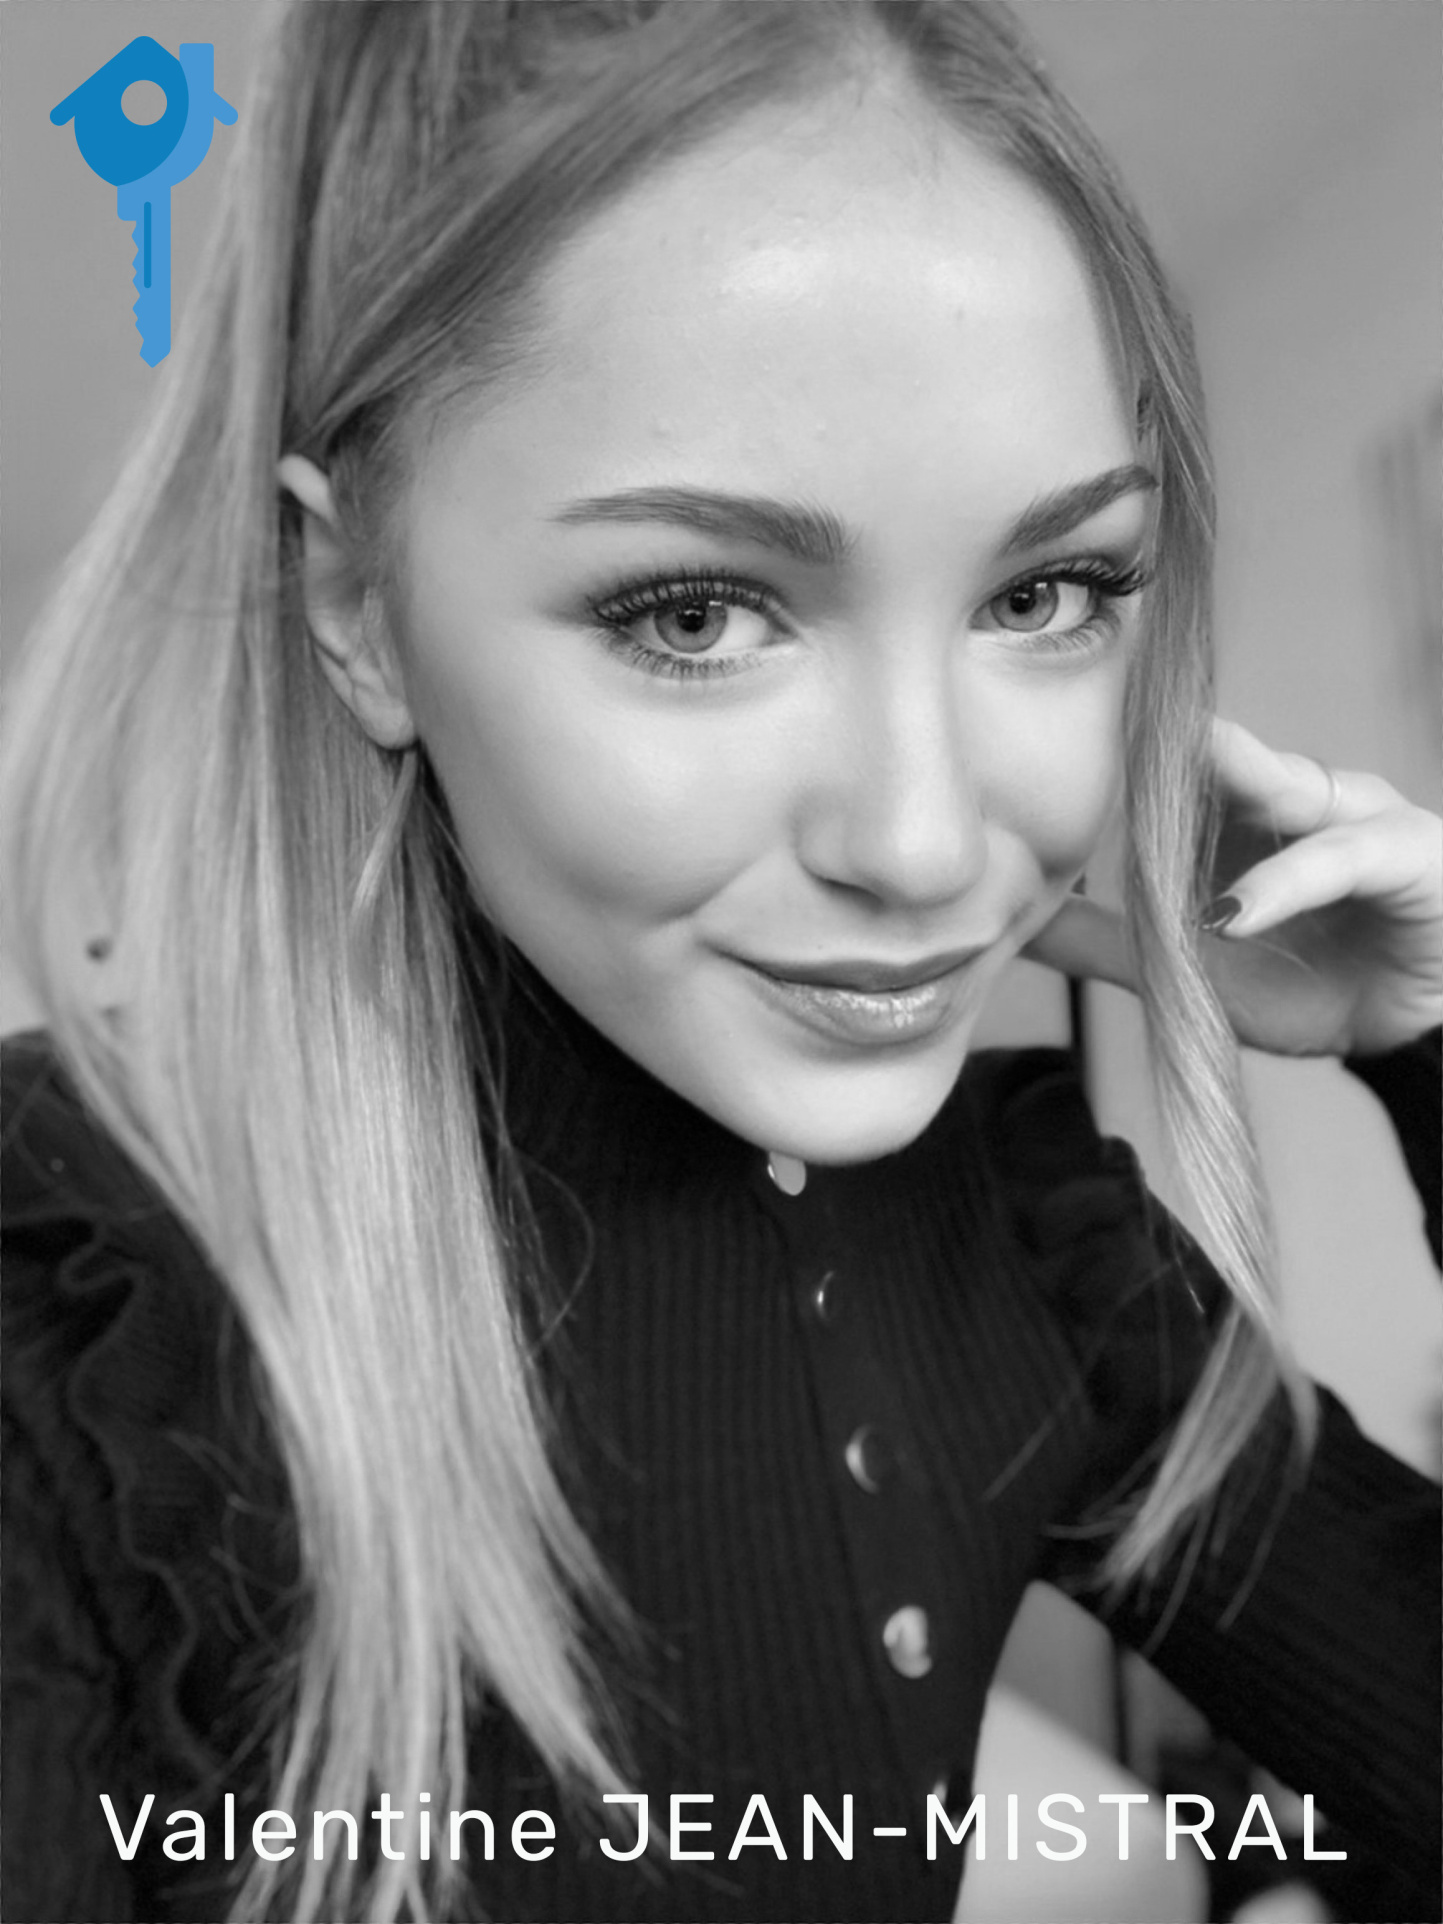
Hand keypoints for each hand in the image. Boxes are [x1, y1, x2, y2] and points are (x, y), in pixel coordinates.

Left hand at [1025, 718, 1442, 1057]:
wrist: (1414, 1038)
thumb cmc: (1314, 986)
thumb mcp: (1197, 969)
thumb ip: (1115, 943)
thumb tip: (1024, 924)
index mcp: (1249, 811)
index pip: (1181, 763)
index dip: (1125, 751)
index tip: (1051, 737)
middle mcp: (1305, 799)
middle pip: (1226, 754)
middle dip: (1165, 738)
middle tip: (1100, 722)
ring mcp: (1361, 817)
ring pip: (1289, 784)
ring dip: (1231, 777)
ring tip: (1168, 781)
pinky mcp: (1411, 855)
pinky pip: (1342, 859)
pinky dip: (1285, 882)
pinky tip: (1233, 910)